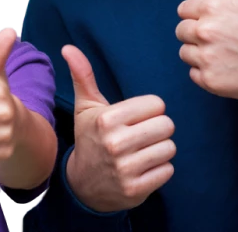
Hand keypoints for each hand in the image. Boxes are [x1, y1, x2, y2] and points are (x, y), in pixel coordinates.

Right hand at [62, 45, 175, 212]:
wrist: (83, 184)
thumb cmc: (90, 137)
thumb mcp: (86, 107)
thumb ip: (83, 75)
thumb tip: (68, 47)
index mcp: (106, 119)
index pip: (156, 104)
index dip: (150, 110)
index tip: (136, 118)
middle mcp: (115, 143)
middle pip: (167, 125)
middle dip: (158, 129)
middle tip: (142, 135)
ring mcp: (125, 169)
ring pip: (169, 148)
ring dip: (160, 149)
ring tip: (143, 151)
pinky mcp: (136, 189)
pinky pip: (168, 170)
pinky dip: (160, 169)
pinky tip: (143, 168)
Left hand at [175, 0, 237, 99]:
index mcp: (213, 8)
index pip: (185, 9)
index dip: (201, 12)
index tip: (220, 17)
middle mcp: (205, 33)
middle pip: (182, 30)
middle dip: (197, 31)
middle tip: (223, 35)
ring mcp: (206, 59)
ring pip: (185, 52)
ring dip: (199, 51)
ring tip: (225, 50)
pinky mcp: (211, 82)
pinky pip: (193, 74)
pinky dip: (205, 71)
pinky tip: (226, 66)